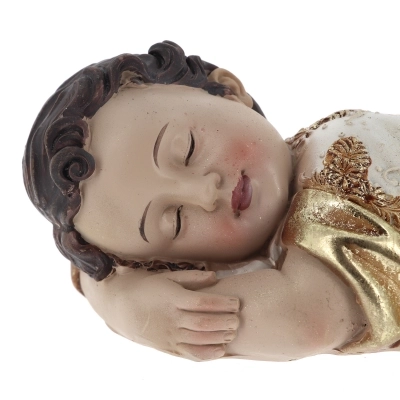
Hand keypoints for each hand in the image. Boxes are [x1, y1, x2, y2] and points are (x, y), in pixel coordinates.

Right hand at [111, 270, 239, 360]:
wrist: (118, 305)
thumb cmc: (145, 286)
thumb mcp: (166, 276)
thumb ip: (191, 277)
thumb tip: (215, 276)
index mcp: (172, 298)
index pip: (203, 302)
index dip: (222, 303)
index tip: (236, 302)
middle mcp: (171, 318)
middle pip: (204, 322)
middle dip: (225, 321)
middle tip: (238, 319)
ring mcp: (168, 335)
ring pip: (199, 339)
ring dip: (219, 337)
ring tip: (233, 332)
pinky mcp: (166, 347)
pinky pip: (189, 353)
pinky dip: (206, 354)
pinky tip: (220, 350)